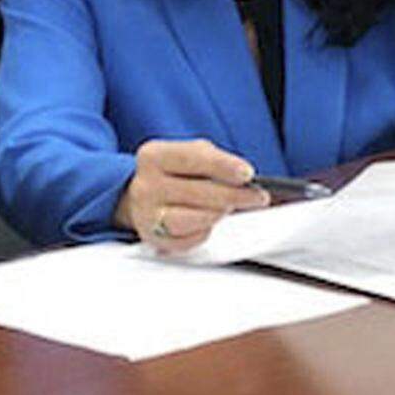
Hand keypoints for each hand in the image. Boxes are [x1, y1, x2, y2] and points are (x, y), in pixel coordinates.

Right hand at [113, 138, 268, 253]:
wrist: (137, 196)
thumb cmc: (172, 173)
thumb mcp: (186, 154)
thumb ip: (211, 159)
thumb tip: (243, 175)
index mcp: (154, 156)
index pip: (191, 158)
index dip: (222, 166)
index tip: (247, 173)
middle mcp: (146, 184)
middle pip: (197, 192)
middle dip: (233, 195)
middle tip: (257, 197)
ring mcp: (147, 214)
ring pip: (191, 219)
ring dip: (216, 214)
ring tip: (229, 209)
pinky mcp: (153, 239)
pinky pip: (186, 240)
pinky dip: (203, 232)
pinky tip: (209, 224)